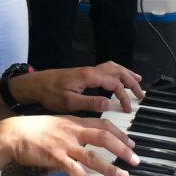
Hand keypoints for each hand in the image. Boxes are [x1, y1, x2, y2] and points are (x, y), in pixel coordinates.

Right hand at [0, 115, 138, 175]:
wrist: (13, 133)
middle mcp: (72, 131)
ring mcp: (64, 145)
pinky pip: (74, 170)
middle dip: (123, 149)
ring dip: (110, 167)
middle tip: (135, 159)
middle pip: (104, 137)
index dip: (120, 134)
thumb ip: (73, 129)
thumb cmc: (33, 129)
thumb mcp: (57, 123)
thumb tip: (87, 139)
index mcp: (74, 121)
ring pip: (93, 156)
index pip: (103, 124)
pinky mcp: (55, 157)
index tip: (131, 143)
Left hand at [11, 61, 144, 113]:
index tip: (128, 108)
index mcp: (88, 76)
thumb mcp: (69, 102)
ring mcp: (87, 70)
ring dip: (126, 74)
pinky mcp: (84, 73)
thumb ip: (90, 103)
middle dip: (131, 81)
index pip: (114, 83)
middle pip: (117, 71)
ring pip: (112, 67)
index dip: (124, 95)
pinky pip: (106, 69)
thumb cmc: (49, 94)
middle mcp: (90, 70)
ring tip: (137, 82)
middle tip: (141, 94)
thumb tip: (110, 104)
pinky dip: (117, 72)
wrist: (35, 84)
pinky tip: (119, 79)